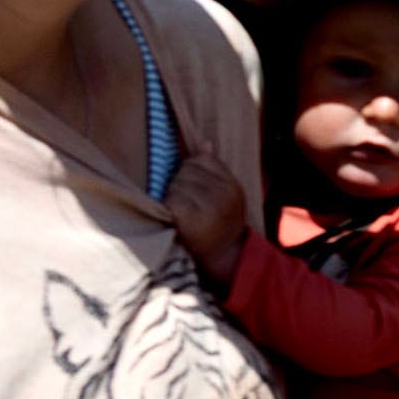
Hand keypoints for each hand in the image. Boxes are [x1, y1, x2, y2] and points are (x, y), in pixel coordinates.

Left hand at [164, 159, 246, 287]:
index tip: (194, 187)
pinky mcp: (189, 218)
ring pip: (176, 184)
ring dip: (172, 195)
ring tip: (181, 210)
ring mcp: (207, 206)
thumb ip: (215, 168)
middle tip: (186, 202)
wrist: (224, 256)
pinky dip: (167, 208)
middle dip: (180, 183)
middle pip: (186, 171)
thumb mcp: (226, 194)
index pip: (202, 160)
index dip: (192, 171)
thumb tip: (205, 142)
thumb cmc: (221, 222)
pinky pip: (170, 200)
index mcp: (231, 185)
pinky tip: (175, 218)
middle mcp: (222, 194)